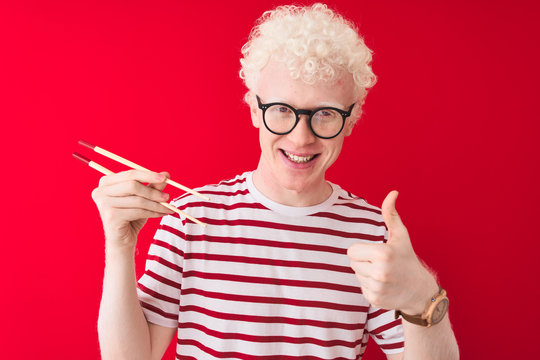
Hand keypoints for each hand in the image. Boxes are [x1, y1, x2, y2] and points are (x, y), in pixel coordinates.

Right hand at [91, 169, 174, 251]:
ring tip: (168, 208)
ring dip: (156, 204)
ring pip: (137, 200)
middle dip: (153, 191)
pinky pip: (137, 211)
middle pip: (132, 185)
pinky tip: (161, 214)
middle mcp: (101, 191)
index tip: (165, 177)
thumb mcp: (144, 199)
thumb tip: (166, 173)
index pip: (130, 174)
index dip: (149, 175)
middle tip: (168, 197)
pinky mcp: (111, 216)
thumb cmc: (132, 217)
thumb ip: (152, 186)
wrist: (122, 240)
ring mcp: (104, 204)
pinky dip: (152, 213)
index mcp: (106, 182)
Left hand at [347, 191, 437, 313]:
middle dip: (363, 261)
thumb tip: (392, 192)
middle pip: (352, 262)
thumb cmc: (407, 258)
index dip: (362, 250)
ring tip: (383, 273)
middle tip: (381, 263)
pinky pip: (360, 287)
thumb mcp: (400, 235)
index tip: (376, 252)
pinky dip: (369, 286)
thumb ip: (391, 214)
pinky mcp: (374, 299)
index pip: (351, 250)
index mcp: (383, 254)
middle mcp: (380, 273)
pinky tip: (383, 284)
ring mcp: (377, 288)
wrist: (419, 290)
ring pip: (356, 275)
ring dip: (365, 273)